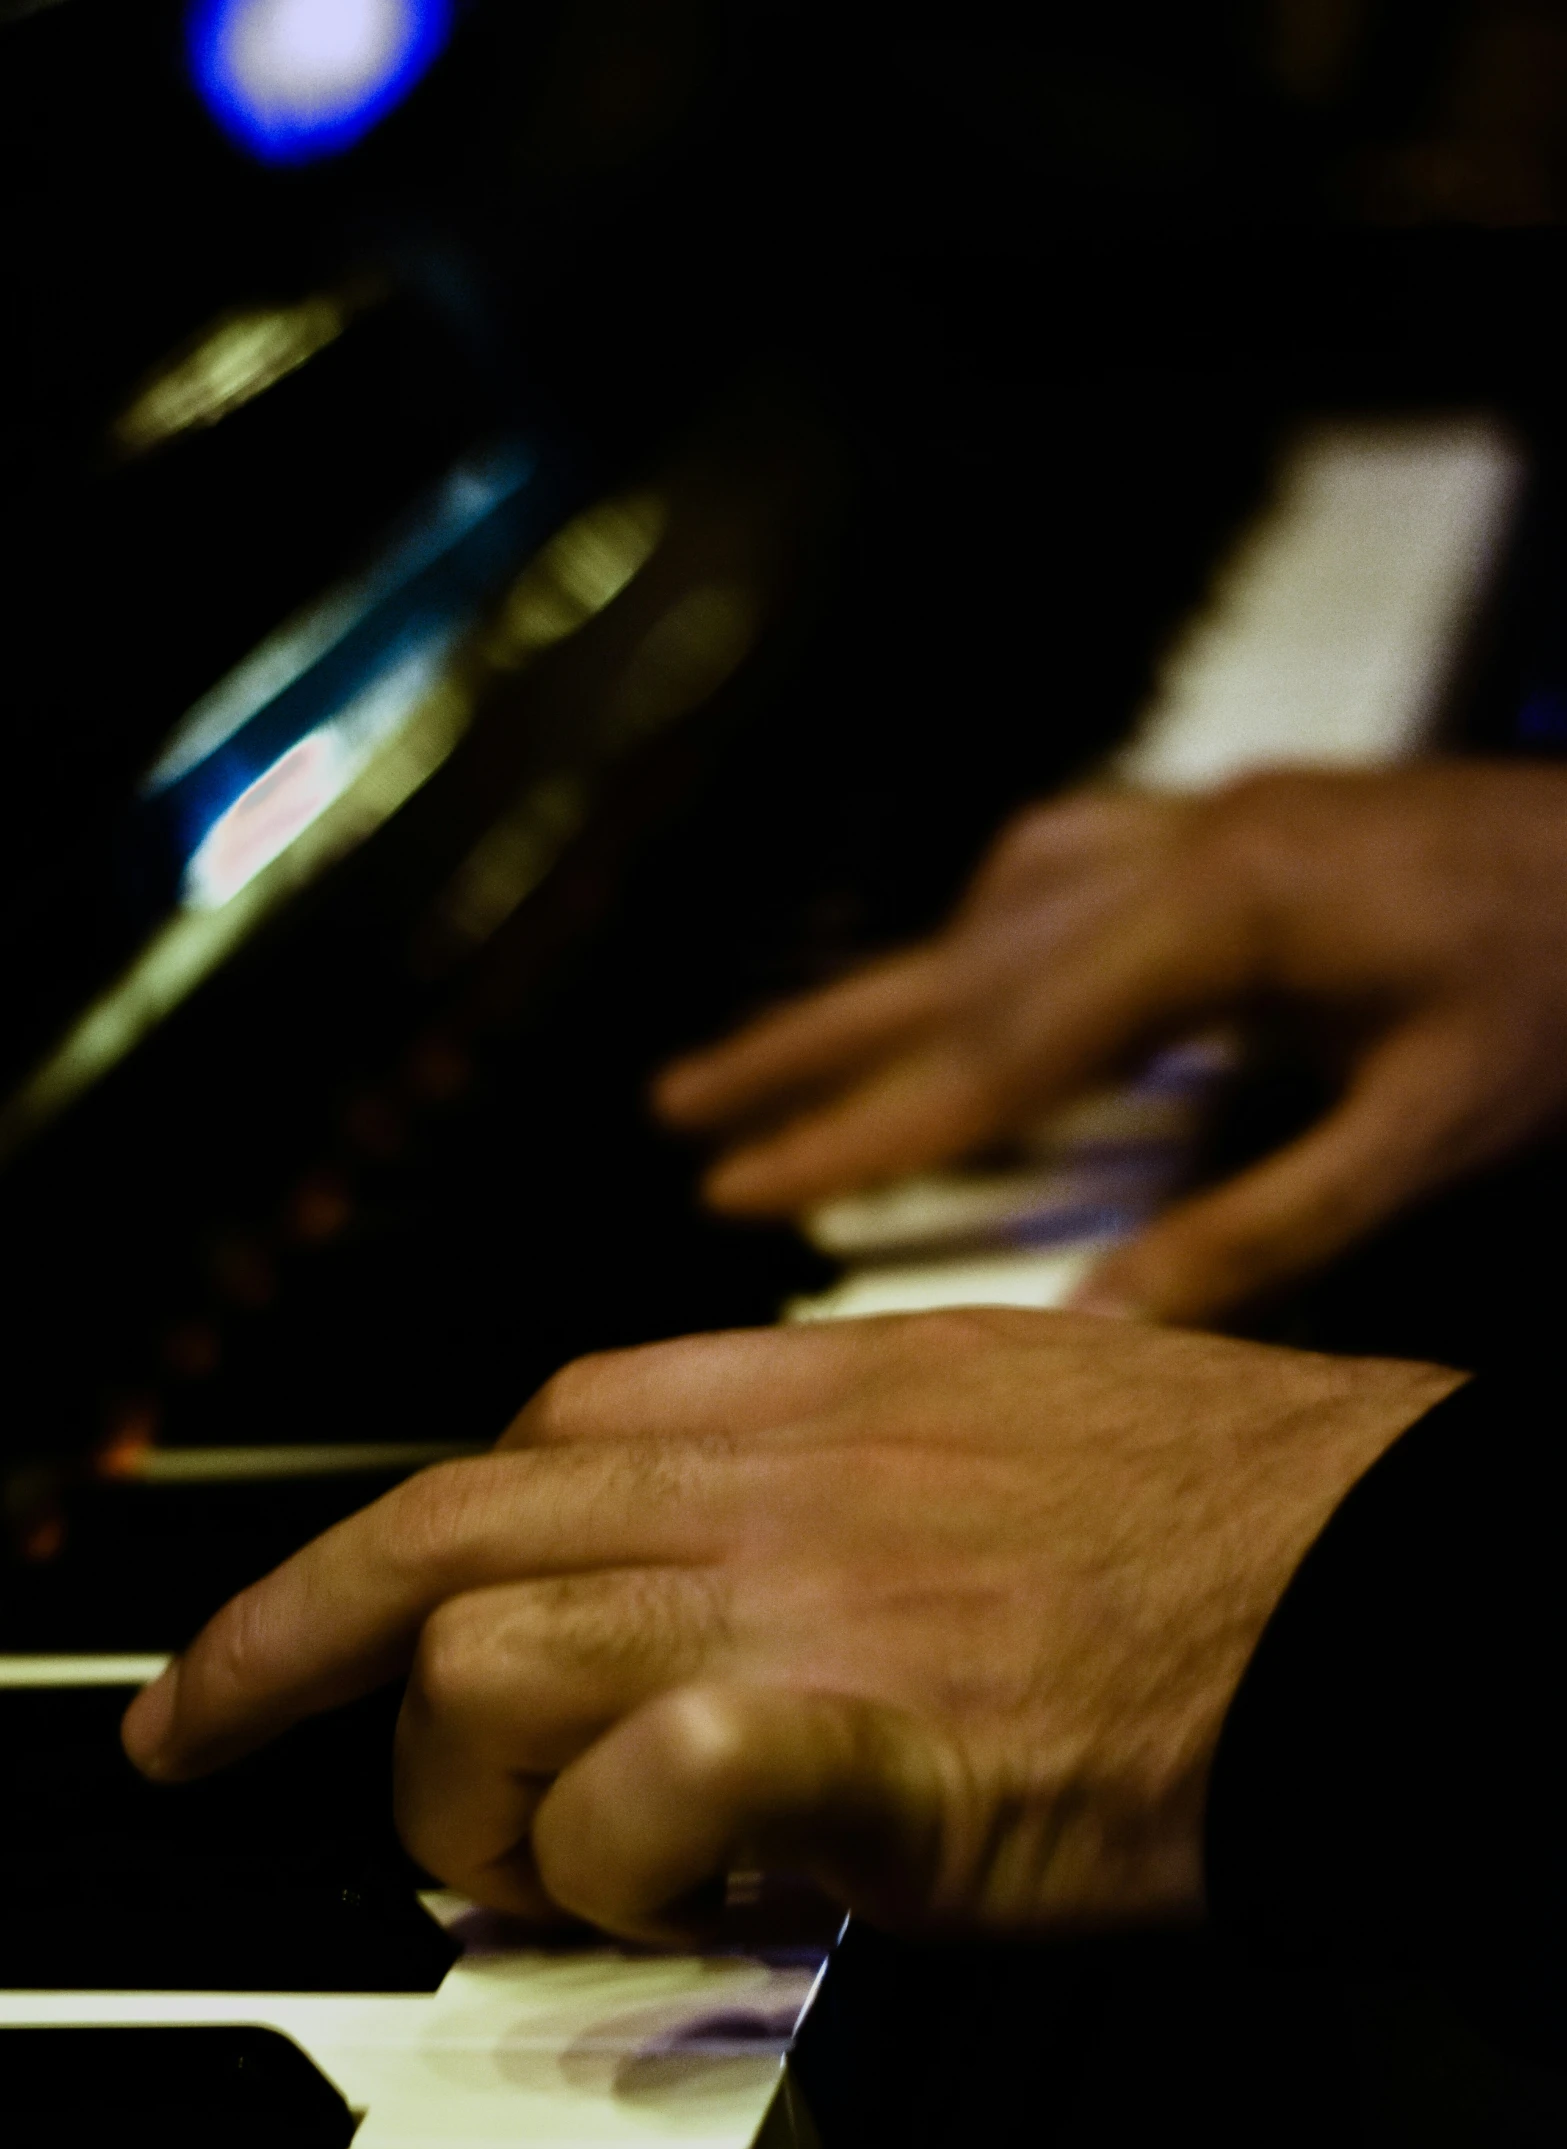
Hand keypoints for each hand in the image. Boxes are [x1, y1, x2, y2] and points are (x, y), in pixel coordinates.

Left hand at [121, 1312, 1454, 1942]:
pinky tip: (666, 1899)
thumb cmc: (1232, 1508)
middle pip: (446, 1523)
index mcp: (816, 1390)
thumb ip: (847, 1442)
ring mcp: (817, 1599)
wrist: (1379, 1579)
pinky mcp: (877, 1743)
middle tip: (197, 1731)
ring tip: (527, 1859)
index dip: (422, 1526)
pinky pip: (648, 1790)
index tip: (361, 1598)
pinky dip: (614, 1865)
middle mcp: (783, 1474)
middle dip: (285, 1636)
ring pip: (491, 1658)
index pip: (539, 1426)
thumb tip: (737, 1518)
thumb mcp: (1009, 1400)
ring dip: (463, 1785)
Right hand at [654, 764, 1566, 1324]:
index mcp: (1219, 921)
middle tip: (677, 1114)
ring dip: (871, 990)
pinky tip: (953, 972)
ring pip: (984, 913)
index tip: (739, 1194)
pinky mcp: (1226, 820)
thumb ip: (1266, 1229)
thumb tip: (1102, 1327)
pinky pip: (1053, 869)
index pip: (996, 1052)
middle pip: (952, 966)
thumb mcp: (1436, 1123)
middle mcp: (1179, 852)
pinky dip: (977, 936)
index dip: (864, 1134)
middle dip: (808, 1050)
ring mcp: (1197, 820)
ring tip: (754, 1061)